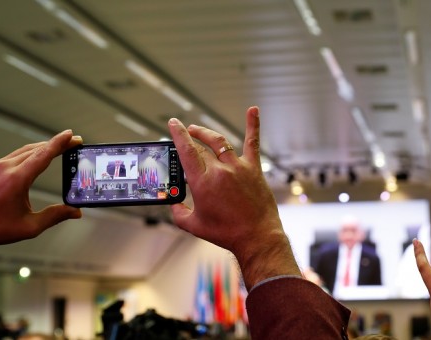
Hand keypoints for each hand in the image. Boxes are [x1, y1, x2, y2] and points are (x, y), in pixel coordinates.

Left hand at [0, 130, 82, 247]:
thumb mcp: (29, 226)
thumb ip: (54, 216)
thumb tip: (74, 212)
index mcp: (16, 179)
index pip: (43, 155)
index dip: (60, 143)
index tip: (72, 136)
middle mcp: (6, 168)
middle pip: (37, 149)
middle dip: (57, 144)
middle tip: (73, 142)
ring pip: (26, 150)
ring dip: (45, 147)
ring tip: (60, 147)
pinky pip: (17, 154)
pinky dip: (32, 152)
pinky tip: (39, 156)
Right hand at [168, 106, 299, 289]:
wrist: (256, 236)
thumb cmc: (226, 233)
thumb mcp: (193, 225)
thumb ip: (178, 213)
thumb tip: (174, 204)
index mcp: (202, 182)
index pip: (187, 151)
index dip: (179, 134)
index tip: (174, 124)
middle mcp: (219, 170)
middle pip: (201, 148)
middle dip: (191, 138)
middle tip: (186, 134)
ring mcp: (238, 167)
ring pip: (220, 142)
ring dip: (207, 134)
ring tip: (199, 131)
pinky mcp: (254, 169)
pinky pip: (253, 143)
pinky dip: (253, 125)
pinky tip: (253, 110)